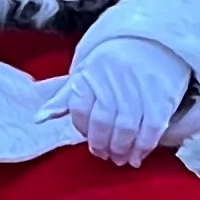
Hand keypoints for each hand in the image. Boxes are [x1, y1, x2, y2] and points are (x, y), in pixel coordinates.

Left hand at [60, 28, 192, 167]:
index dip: (82, 128)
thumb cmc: (115, 62)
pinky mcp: (160, 99)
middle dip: (101, 144)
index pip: (79, 108)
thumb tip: (39, 120)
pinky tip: (138, 154)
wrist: (155, 41)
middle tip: (104, 154)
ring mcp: (138, 90)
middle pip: (102, 123)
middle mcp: (113, 80)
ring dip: (121, 149)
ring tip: (120, 157)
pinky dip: (143, 147)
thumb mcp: (86, 72)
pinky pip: (150, 130)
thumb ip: (64, 98)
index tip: (88, 138)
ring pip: (125, 130)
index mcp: (91, 72)